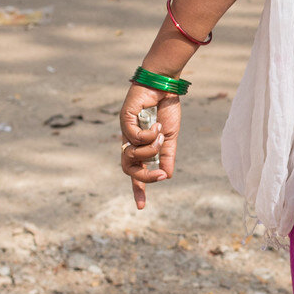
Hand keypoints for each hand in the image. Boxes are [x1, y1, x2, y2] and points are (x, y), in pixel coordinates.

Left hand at [120, 83, 180, 207]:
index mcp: (140, 147)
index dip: (138, 189)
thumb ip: (167, 157)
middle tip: (161, 175)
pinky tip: (156, 126)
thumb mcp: (170, 139)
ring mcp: (124, 131)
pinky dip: (148, 136)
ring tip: (161, 135)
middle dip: (145, 176)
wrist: (165, 86)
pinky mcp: (123, 120)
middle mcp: (129, 141)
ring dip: (151, 150)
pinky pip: (134, 138)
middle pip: (129, 169)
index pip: (135, 172)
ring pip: (132, 155)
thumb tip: (166, 176)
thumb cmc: (166, 109)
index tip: (141, 207)